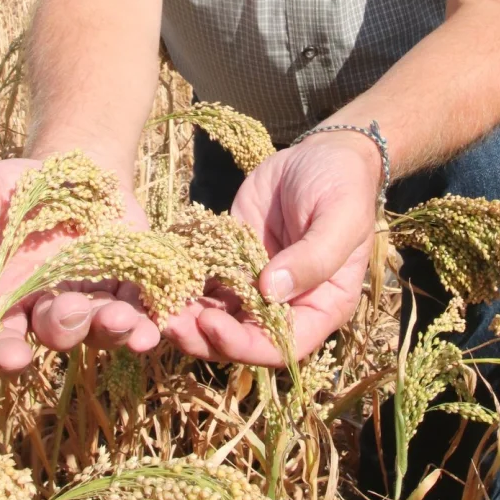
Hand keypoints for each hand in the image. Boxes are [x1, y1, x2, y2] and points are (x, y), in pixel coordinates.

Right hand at [0, 159, 160, 372]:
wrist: (82, 174)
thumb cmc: (27, 187)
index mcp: (8, 296)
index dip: (3, 352)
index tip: (12, 357)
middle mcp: (49, 310)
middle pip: (55, 334)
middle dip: (64, 327)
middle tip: (72, 310)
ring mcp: (93, 305)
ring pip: (100, 332)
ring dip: (112, 332)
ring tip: (125, 323)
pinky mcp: (131, 292)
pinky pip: (140, 316)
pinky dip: (147, 324)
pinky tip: (153, 329)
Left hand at [164, 131, 379, 364]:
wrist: (323, 153)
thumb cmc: (343, 186)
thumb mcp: (340, 218)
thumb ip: (314, 258)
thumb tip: (271, 292)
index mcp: (322, 305)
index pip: (282, 345)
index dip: (246, 345)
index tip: (212, 324)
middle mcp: (287, 303)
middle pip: (243, 339)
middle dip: (205, 337)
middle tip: (170, 321)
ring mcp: (255, 282)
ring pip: (218, 315)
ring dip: (187, 317)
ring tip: (156, 305)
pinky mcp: (231, 258)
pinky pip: (206, 280)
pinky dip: (183, 283)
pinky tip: (161, 277)